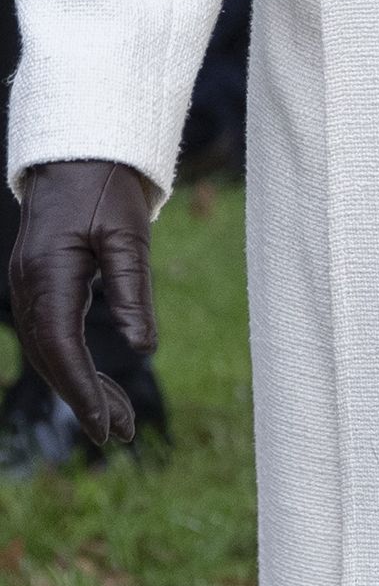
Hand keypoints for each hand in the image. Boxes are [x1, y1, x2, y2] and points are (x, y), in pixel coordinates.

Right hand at [9, 159, 156, 446]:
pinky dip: (72, 363)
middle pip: (52, 358)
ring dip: (80, 387)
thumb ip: (133, 289)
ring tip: (118, 419)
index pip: (61, 347)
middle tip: (123, 435)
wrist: (78, 151)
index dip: (82, 391)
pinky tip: (98, 384)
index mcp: (47, 273)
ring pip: (49, 352)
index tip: (107, 428)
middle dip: (85, 400)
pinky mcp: (37, 285)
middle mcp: (28, 286)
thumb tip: (144, 349)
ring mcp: (27, 286)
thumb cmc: (108, 186)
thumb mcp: (129, 233)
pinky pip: (50, 335)